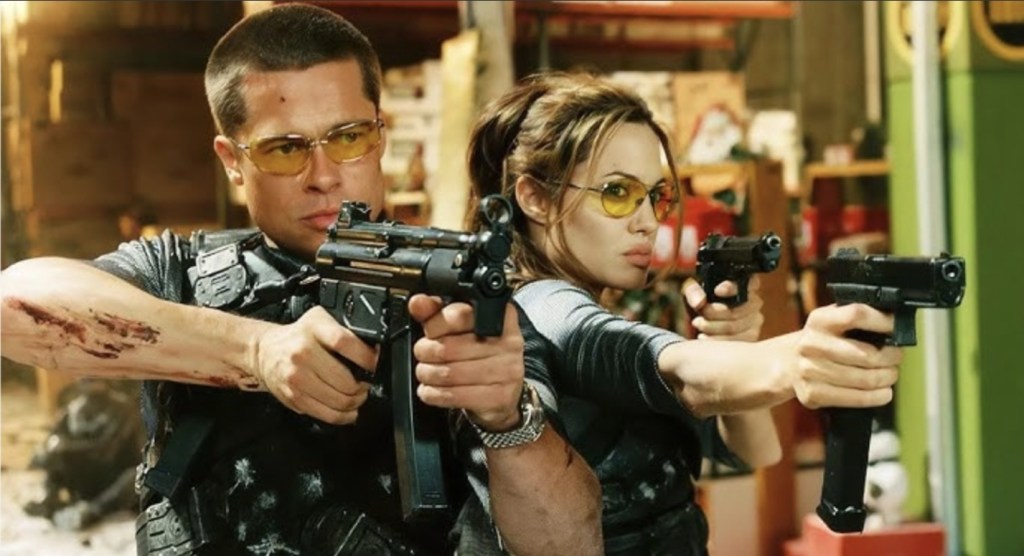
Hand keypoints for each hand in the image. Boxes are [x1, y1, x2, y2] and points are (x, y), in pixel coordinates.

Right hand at [252, 306, 375, 424]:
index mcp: (313, 329)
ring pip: (339, 400)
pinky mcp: (294, 397)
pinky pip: (326, 414)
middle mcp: (303, 352)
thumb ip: (344, 330)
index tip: (374, 364)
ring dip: (355, 402)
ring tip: (358, 396)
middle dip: (363, 386)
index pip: (345, 343)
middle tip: (366, 383)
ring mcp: (297, 377)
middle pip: (345, 380)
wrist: (264, 351)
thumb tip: (373, 350)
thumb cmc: (297, 337)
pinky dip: (343, 416)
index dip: (366, 358)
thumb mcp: (320, 321)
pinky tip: (348, 410)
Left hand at [408, 295, 524, 431]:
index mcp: (501, 317)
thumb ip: (437, 312)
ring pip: (448, 373)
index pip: (459, 315)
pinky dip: (434, 393)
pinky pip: (454, 396)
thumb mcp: (461, 328)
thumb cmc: (480, 354)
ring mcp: (506, 372)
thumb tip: (418, 303)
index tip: (430, 331)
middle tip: (423, 352)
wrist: (504, 390)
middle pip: (448, 347)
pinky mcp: (498, 397)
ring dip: (427, 373)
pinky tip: (432, 389)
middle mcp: (508, 343)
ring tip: (426, 371)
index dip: (435, 324)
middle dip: (425, 351)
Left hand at [683, 276, 764, 340]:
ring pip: (734, 326)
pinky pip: (736, 341)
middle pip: (737, 309)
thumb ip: (693, 292)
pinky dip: (717, 340)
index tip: (717, 291)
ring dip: (712, 328)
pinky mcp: (751, 337)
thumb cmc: (700, 302)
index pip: (748, 283)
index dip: (732, 288)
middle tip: (698, 315)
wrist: (699, 322)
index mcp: (744, 285)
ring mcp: (755, 320)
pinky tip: (704, 337)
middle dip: (714, 313)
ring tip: (698, 325)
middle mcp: (754, 301)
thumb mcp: (692, 291)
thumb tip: (699, 302)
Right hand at [791, 303, 902, 408]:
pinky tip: (883, 392)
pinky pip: (855, 399)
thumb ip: (858, 319)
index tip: (897, 327)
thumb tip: (898, 324)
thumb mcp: (833, 321)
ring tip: (890, 374)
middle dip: (891, 357)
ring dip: (886, 378)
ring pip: (865, 379)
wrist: (789, 364)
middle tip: (896, 358)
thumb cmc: (823, 341)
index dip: (883, 321)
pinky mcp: (812, 394)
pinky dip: (876, 397)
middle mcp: (811, 344)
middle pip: (866, 355)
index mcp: (819, 320)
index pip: (856, 314)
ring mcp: (809, 371)